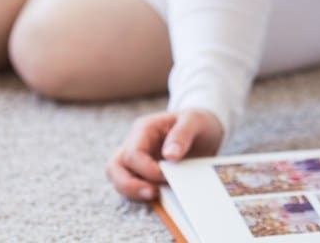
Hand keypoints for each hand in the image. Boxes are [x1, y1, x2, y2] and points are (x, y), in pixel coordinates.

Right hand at [105, 109, 223, 201]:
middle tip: (153, 194)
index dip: (147, 169)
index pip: (133, 154)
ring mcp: (136, 160)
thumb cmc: (197, 122)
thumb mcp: (195, 120)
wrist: (205, 130)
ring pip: (118, 179)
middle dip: (129, 185)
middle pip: (114, 168)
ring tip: (157, 197)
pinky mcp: (143, 173)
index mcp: (144, 129)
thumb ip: (182, 134)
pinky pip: (133, 187)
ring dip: (133, 192)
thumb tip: (170, 155)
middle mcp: (134, 144)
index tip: (167, 177)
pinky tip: (160, 198)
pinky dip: (142, 195)